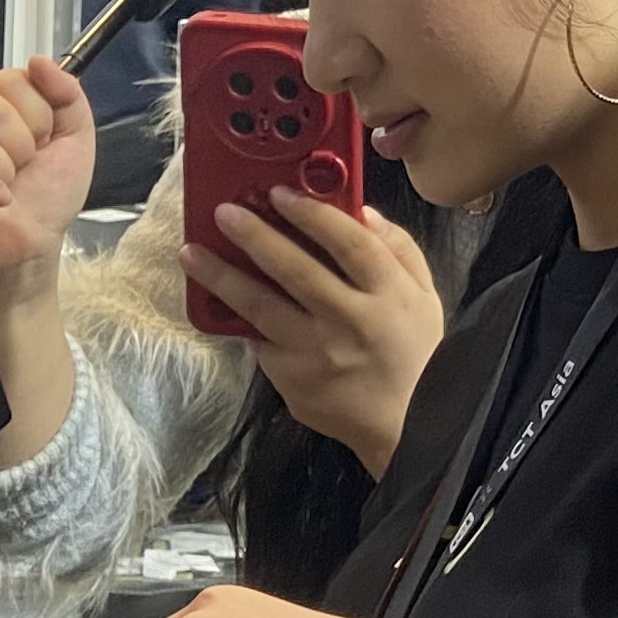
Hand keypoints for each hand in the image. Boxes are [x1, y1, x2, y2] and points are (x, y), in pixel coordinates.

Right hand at [0, 59, 95, 279]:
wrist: (28, 247)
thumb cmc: (47, 198)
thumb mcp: (76, 140)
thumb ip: (67, 95)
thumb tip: (41, 61)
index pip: (13, 80)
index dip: (39, 117)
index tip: (43, 142)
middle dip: (23, 147)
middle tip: (23, 169)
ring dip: (3, 171)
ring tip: (6, 188)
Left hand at [187, 188, 441, 469]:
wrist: (408, 425)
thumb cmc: (416, 351)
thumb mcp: (425, 294)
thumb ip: (398, 248)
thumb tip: (362, 211)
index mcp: (389, 294)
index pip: (349, 243)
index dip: (312, 214)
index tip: (279, 193)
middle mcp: (351, 321)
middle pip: (296, 269)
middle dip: (256, 236)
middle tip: (223, 211)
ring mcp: (317, 354)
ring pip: (262, 307)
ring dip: (223, 277)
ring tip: (192, 252)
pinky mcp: (293, 381)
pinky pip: (259, 342)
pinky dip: (238, 319)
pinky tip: (217, 301)